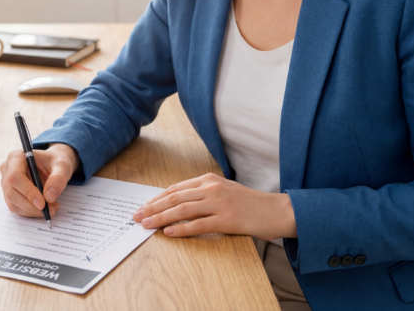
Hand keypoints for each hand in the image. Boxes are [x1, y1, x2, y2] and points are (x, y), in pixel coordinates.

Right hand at [0, 143, 78, 217]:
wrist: (52, 165)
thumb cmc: (55, 161)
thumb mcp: (62, 165)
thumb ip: (58, 178)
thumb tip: (49, 197)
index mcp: (16, 157)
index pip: (15, 176)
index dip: (27, 191)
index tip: (42, 204)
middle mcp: (7, 169)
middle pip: (11, 192)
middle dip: (31, 205)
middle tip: (51, 210)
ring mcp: (6, 183)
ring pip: (13, 203)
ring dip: (32, 211)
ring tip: (51, 209)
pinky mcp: (10, 194)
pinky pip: (17, 208)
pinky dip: (31, 212)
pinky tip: (44, 209)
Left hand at [132, 173, 296, 238]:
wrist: (276, 210)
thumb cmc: (249, 203)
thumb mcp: (224, 191)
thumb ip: (203, 195)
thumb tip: (178, 205)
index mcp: (209, 180)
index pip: (175, 189)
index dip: (157, 198)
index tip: (143, 206)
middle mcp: (211, 188)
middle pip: (174, 198)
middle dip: (152, 207)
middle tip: (136, 216)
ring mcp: (219, 203)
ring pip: (182, 210)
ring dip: (161, 218)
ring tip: (146, 224)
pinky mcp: (227, 219)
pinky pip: (199, 224)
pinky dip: (182, 229)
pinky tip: (169, 232)